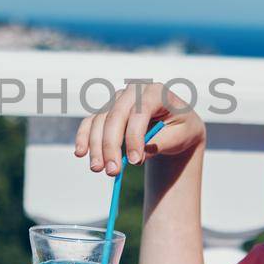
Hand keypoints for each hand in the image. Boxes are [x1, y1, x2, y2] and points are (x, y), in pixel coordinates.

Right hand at [74, 81, 204, 175]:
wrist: (174, 124)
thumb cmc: (180, 128)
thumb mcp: (182, 135)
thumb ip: (162, 142)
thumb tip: (140, 153)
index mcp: (155, 92)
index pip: (140, 111)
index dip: (134, 136)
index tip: (135, 162)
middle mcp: (133, 91)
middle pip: (115, 116)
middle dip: (111, 145)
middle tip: (112, 171)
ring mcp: (117, 100)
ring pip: (100, 121)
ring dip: (96, 146)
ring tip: (98, 169)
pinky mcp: (107, 111)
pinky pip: (91, 122)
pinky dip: (84, 137)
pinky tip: (80, 152)